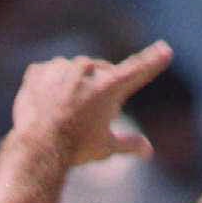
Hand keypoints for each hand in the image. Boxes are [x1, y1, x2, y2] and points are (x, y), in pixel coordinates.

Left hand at [10, 41, 174, 168]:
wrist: (36, 149)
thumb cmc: (75, 149)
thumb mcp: (105, 148)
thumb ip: (129, 144)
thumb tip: (148, 151)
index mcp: (110, 86)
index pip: (138, 69)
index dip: (153, 60)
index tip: (165, 50)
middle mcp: (88, 69)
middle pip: (99, 76)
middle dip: (96, 92)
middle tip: (84, 120)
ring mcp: (62, 67)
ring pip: (72, 75)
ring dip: (70, 89)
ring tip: (62, 116)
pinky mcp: (39, 71)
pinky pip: (47, 76)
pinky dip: (47, 89)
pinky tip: (45, 108)